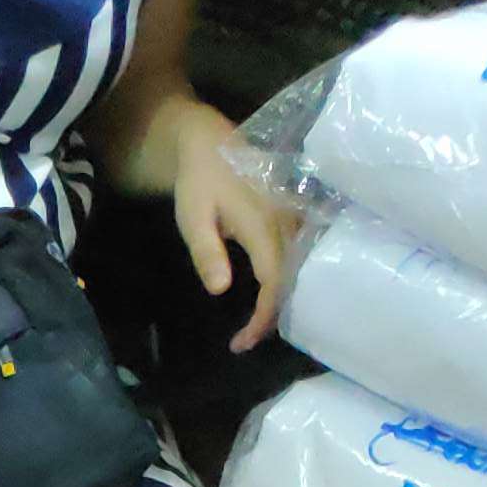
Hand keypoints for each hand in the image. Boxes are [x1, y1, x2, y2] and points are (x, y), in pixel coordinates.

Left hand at [174, 117, 290, 353]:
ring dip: (277, 301)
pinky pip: (293, 256)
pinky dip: (281, 282)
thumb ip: (207, 251)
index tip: (242, 342)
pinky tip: (264, 299)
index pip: (272, 280)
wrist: (210, 143)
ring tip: (252, 328)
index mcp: (262, 224)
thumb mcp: (192, 217)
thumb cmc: (198, 181)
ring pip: (294, 269)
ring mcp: (292, 218)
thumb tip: (220, 289)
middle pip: (288, 279)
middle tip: (243, 343)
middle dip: (269, 316)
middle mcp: (285, 222)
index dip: (262, 315)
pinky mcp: (291, 217)